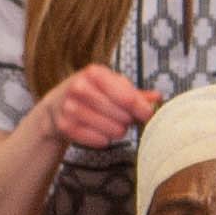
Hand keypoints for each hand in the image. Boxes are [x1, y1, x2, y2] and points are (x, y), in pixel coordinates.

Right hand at [38, 64, 160, 151]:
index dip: (143, 110)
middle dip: (127, 119)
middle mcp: (80, 88)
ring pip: (115, 131)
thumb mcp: (112, 86)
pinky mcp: (66, 126)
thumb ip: (136, 93)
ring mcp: (71, 107)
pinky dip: (103, 139)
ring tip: (107, 121)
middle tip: (119, 115)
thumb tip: (158, 98)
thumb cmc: (93, 93)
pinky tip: (95, 129)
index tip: (147, 114)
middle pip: (124, 117)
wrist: (57, 106)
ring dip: (116, 130)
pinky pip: (102, 141)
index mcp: (94, 73)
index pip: (128, 98)